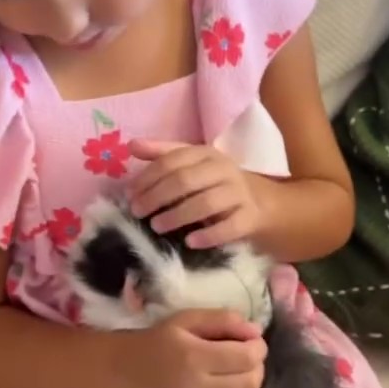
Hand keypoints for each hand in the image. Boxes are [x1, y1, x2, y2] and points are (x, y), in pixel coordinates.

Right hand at [125, 309, 267, 387]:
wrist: (130, 372)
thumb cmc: (162, 342)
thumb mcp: (189, 319)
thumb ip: (223, 320)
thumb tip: (256, 332)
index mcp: (193, 357)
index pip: (245, 358)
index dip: (258, 349)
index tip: (253, 344)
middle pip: (248, 384)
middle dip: (256, 369)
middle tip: (247, 362)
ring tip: (242, 381)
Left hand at [128, 138, 259, 248]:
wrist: (259, 204)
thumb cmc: (213, 184)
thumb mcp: (190, 166)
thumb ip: (161, 155)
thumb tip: (132, 145)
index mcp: (206, 154)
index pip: (172, 161)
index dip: (148, 178)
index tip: (129, 195)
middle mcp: (224, 169)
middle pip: (186, 180)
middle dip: (157, 197)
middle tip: (138, 213)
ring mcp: (239, 193)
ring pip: (206, 203)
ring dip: (178, 215)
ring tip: (157, 227)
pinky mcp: (250, 217)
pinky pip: (230, 227)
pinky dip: (209, 235)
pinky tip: (190, 242)